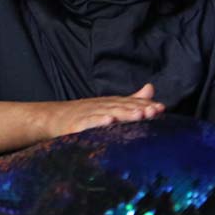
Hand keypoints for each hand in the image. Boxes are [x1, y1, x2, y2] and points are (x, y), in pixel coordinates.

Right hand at [45, 83, 164, 137]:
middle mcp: (101, 107)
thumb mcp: (109, 105)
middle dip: (138, 108)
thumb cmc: (84, 114)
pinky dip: (98, 121)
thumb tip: (151, 89)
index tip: (161, 108)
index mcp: (110, 104)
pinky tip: (108, 122)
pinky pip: (88, 123)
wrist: (53, 118)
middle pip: (121, 107)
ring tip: (138, 115)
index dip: (145, 105)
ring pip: (108, 113)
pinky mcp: (76, 125)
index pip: (129, 103)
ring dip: (124, 113)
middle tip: (153, 111)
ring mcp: (89, 115)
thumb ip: (131, 99)